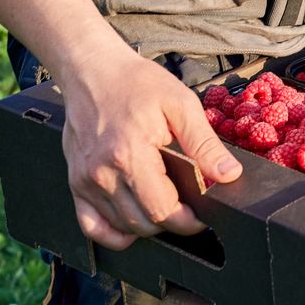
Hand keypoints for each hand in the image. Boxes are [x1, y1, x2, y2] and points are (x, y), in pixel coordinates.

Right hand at [60, 49, 241, 249]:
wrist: (93, 71)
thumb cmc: (137, 83)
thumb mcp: (180, 104)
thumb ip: (205, 144)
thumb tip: (228, 175)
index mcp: (130, 154)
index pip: (163, 210)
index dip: (189, 220)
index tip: (203, 215)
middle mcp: (102, 173)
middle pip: (144, 223)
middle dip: (173, 223)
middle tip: (190, 210)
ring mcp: (85, 180)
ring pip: (122, 226)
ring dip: (149, 226)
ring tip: (167, 207)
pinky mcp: (75, 182)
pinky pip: (92, 226)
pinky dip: (114, 233)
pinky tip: (134, 224)